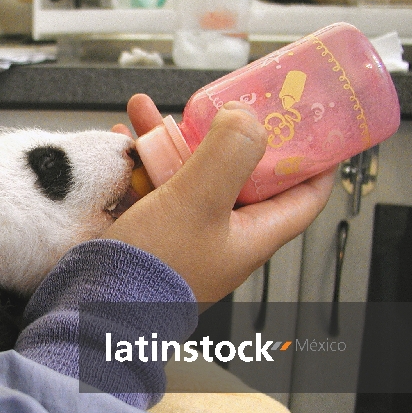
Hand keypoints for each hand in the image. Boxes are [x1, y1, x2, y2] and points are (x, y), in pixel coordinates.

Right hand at [107, 94, 333, 308]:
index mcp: (254, 234)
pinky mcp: (153, 233)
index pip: (305, 195)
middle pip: (241, 174)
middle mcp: (224, 234)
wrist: (97, 308)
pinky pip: (154, 187)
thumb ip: (230, 152)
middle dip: (225, 133)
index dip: (314, 158)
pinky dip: (142, 162)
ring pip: (190, 174)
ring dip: (170, 140)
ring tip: (147, 111)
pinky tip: (125, 141)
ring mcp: (187, 233)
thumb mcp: (199, 201)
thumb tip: (247, 116)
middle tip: (219, 104)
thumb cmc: (155, 270)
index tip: (311, 125)